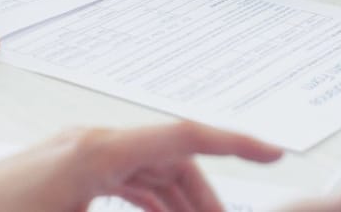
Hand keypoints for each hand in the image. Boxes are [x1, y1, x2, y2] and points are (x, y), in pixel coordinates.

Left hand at [0, 121, 281, 211]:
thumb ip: (138, 211)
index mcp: (100, 152)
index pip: (182, 136)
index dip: (235, 143)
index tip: (275, 152)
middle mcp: (92, 142)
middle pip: (172, 158)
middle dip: (205, 195)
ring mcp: (78, 153)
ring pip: (149, 170)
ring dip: (179, 200)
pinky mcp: (66, 169)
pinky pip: (123, 177)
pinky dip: (150, 198)